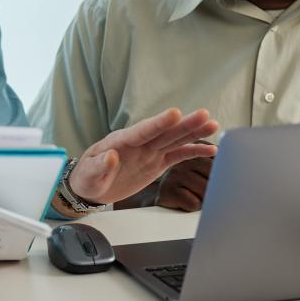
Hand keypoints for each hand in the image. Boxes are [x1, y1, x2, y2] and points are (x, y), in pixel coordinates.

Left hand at [64, 108, 218, 210]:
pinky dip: (193, 151)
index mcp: (122, 141)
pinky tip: (210, 149)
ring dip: (194, 132)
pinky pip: (178, 155)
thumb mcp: (88, 174)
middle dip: (185, 123)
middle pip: (165, 132)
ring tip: (213, 124)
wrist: (91, 187)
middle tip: (204, 114)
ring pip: (175, 139)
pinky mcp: (157, 162)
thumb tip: (111, 156)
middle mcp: (140, 143)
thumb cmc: (86, 177)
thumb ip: (99, 166)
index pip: (143, 130)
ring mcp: (150, 152)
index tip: (174, 113)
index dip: (159, 122)